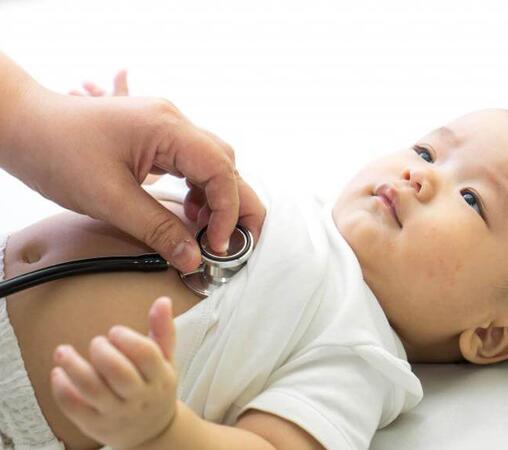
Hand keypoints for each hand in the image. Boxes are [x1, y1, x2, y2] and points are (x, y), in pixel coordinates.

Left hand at [0, 63, 265, 272]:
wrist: (25, 125)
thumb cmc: (57, 151)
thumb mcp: (109, 199)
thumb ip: (157, 229)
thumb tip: (193, 258)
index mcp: (168, 128)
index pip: (221, 170)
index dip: (228, 212)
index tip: (218, 246)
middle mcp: (175, 122)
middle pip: (227, 164)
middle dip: (238, 206)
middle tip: (236, 244)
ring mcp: (167, 127)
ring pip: (214, 164)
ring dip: (218, 199)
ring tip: (207, 232)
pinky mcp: (157, 138)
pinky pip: (193, 164)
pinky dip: (199, 191)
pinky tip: (189, 211)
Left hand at [50, 297, 178, 449]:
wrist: (153, 432)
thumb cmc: (156, 387)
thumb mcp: (166, 360)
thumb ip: (163, 330)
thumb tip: (163, 300)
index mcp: (160, 377)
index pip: (146, 355)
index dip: (127, 339)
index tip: (115, 331)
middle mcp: (139, 397)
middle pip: (119, 373)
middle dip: (102, 352)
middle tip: (97, 342)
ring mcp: (116, 413)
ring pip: (92, 390)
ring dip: (74, 367)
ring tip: (62, 351)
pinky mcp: (95, 425)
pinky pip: (74, 408)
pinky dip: (62, 389)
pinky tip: (58, 372)